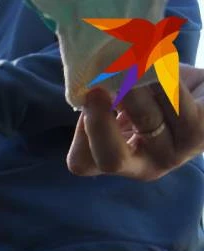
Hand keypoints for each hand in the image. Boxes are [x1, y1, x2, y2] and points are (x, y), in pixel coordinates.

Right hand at [67, 64, 203, 180]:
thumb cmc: (159, 95)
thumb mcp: (123, 102)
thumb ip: (103, 99)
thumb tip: (88, 79)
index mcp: (120, 162)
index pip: (82, 163)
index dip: (80, 130)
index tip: (90, 96)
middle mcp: (146, 167)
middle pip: (111, 159)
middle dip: (99, 120)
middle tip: (98, 89)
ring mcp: (175, 155)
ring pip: (144, 120)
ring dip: (134, 84)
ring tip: (136, 62)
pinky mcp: (200, 133)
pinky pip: (172, 98)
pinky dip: (160, 74)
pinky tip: (158, 62)